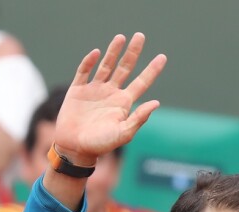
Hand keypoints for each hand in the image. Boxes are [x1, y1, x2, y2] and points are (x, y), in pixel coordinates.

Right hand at [53, 33, 166, 165]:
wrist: (76, 148)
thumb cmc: (101, 145)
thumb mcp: (124, 133)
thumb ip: (139, 118)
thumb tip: (156, 103)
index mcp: (124, 104)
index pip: (142, 83)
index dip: (152, 70)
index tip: (162, 57)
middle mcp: (111, 94)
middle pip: (125, 68)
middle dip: (133, 53)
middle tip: (140, 36)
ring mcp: (95, 90)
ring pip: (106, 65)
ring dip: (113, 51)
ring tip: (121, 37)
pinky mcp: (78, 90)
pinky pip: (84, 71)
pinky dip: (89, 62)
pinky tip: (96, 53)